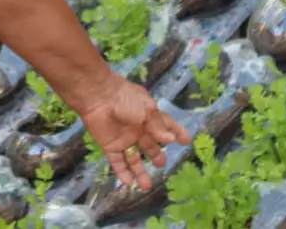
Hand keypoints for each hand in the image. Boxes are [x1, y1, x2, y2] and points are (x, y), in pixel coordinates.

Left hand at [78, 74, 190, 190]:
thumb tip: (170, 140)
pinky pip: (118, 162)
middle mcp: (137, 130)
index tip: (186, 141)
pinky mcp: (110, 146)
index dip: (176, 132)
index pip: (165, 126)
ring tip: (146, 186)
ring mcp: (123, 139)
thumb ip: (158, 126)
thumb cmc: (126, 100)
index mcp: (149, 117)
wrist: (99, 98)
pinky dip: (122, 173)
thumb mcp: (147, 110)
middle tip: (162, 164)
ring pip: (133, 159)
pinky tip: (129, 183)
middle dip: (156, 155)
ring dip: (140, 172)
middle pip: (149, 146)